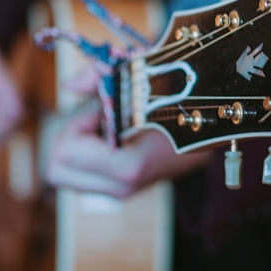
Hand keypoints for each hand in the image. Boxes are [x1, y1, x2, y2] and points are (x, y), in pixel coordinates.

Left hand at [45, 71, 209, 197]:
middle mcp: (121, 188)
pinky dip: (85, 158)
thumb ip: (97, 78)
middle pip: (56, 171)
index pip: (66, 152)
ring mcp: (121, 193)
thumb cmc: (179, 100)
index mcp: (125, 167)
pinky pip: (81, 177)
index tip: (102, 112)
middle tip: (95, 121)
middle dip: (68, 141)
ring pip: (65, 176)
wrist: (213, 129)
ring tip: (105, 130)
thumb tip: (68, 85)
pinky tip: (112, 140)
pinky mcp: (122, 191)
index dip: (76, 125)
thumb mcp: (139, 77)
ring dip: (75, 150)